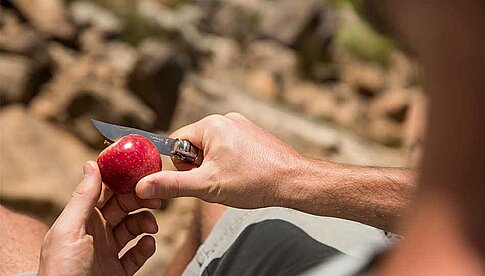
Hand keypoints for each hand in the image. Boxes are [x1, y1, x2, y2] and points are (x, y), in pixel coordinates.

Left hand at [38, 161, 160, 275]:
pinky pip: (138, 253)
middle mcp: (96, 232)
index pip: (105, 191)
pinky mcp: (120, 270)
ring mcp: (109, 251)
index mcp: (82, 219)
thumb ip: (83, 198)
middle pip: (124, 207)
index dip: (123, 180)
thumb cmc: (63, 271)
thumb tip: (91, 164)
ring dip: (146, 223)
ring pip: (134, 227)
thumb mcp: (70, 230)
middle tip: (155, 199)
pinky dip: (146, 247)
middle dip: (140, 201)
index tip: (141, 172)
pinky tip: (147, 246)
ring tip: (151, 228)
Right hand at [136, 113, 304, 207]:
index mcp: (211, 124)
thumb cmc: (253, 181)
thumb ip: (172, 184)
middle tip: (218, 182)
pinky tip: (244, 174)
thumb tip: (141, 185)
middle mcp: (225, 119)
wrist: (294, 181)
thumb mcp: (207, 186)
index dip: (181, 165)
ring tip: (234, 179)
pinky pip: (228, 147)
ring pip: (211, 149)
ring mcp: (241, 125)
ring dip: (214, 166)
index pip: (176, 142)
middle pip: (193, 145)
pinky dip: (229, 162)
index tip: (197, 179)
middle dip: (199, 167)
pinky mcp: (252, 134)